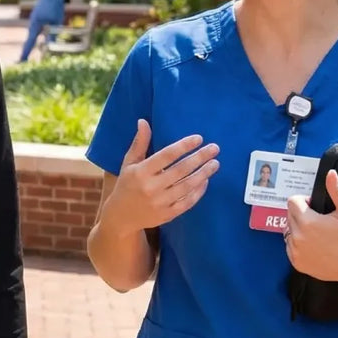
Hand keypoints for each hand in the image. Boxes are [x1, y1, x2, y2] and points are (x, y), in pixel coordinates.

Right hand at [103, 119, 219, 232]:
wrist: (122, 216)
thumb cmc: (126, 184)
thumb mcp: (129, 163)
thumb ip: (139, 143)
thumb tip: (143, 121)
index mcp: (141, 172)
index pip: (166, 155)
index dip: (184, 146)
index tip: (199, 138)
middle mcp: (151, 187)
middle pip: (181, 170)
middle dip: (200, 158)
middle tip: (215, 148)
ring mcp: (160, 202)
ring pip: (187, 186)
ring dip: (204, 174)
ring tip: (215, 163)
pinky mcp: (167, 215)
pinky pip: (187, 202)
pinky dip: (198, 191)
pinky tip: (205, 180)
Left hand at [285, 170, 337, 288]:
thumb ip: (337, 191)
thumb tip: (331, 173)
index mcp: (308, 222)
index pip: (292, 201)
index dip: (304, 201)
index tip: (316, 208)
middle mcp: (297, 237)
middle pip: (289, 215)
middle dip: (301, 214)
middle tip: (319, 221)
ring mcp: (295, 251)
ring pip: (288, 230)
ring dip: (298, 228)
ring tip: (317, 234)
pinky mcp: (296, 262)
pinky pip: (289, 246)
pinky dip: (298, 243)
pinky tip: (314, 246)